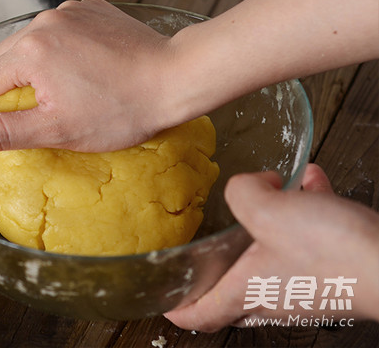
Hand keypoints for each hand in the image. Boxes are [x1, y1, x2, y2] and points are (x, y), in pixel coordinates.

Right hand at [0, 0, 190, 151]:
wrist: (175, 78)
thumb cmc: (120, 110)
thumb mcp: (57, 130)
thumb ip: (4, 131)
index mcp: (29, 51)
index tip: (19, 125)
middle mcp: (43, 23)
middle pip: (4, 58)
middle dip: (12, 87)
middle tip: (42, 110)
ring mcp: (70, 11)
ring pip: (31, 42)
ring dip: (36, 66)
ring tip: (66, 89)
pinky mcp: (91, 8)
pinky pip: (60, 29)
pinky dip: (61, 48)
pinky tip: (85, 68)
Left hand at [164, 164, 378, 330]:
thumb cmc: (333, 252)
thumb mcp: (270, 211)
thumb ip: (242, 193)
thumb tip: (247, 185)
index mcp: (247, 292)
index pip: (199, 315)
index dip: (176, 307)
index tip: (163, 295)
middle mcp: (273, 296)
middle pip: (233, 289)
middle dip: (220, 262)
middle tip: (210, 241)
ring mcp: (305, 287)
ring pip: (272, 256)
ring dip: (269, 222)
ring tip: (273, 190)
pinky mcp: (332, 272)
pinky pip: (308, 239)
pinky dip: (306, 210)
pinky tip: (312, 182)